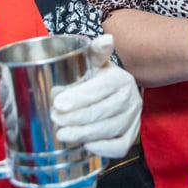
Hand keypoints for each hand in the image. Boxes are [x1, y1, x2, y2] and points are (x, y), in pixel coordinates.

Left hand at [52, 34, 141, 158]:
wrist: (113, 91)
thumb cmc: (97, 76)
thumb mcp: (94, 60)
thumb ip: (94, 51)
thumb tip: (107, 39)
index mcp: (120, 79)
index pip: (101, 89)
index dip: (79, 97)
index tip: (58, 103)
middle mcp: (131, 99)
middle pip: (103, 112)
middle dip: (77, 118)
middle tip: (55, 119)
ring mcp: (132, 119)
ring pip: (110, 130)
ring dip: (84, 134)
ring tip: (63, 134)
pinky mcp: (131, 135)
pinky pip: (120, 146)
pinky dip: (102, 148)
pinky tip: (85, 145)